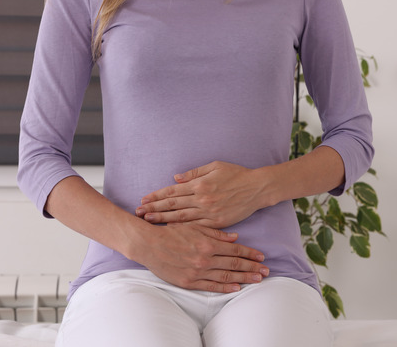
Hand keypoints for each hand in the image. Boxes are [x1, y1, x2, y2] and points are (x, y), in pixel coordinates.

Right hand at [135, 222, 268, 292]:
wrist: (149, 244)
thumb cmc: (172, 232)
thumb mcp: (195, 227)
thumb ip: (217, 233)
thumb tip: (235, 238)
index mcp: (208, 244)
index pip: (235, 250)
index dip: (250, 253)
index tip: (262, 256)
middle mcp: (205, 258)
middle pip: (234, 264)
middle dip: (252, 267)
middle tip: (266, 271)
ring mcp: (197, 271)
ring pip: (226, 277)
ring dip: (244, 278)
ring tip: (257, 279)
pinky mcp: (188, 282)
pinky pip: (210, 286)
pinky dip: (225, 288)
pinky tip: (237, 288)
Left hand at [137, 161, 270, 228]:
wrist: (258, 189)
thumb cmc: (237, 174)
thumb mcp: (216, 166)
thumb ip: (195, 173)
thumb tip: (176, 178)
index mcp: (200, 185)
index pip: (173, 191)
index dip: (157, 196)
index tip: (144, 199)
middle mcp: (202, 199)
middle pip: (173, 205)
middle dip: (154, 209)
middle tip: (139, 212)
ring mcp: (209, 212)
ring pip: (181, 218)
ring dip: (163, 219)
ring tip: (148, 221)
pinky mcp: (217, 222)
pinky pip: (196, 227)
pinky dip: (182, 229)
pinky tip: (170, 231)